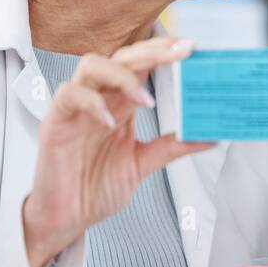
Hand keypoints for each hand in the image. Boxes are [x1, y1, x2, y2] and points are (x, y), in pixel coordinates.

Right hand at [22, 36, 214, 266]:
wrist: (67, 217)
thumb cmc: (96, 186)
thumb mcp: (144, 163)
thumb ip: (173, 146)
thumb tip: (211, 137)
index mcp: (120, 104)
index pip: (141, 64)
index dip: (163, 52)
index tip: (191, 49)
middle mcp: (100, 99)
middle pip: (121, 57)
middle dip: (152, 52)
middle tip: (181, 53)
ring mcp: (76, 108)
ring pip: (92, 65)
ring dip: (122, 74)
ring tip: (146, 99)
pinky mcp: (55, 122)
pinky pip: (69, 96)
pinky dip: (91, 103)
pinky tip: (110, 121)